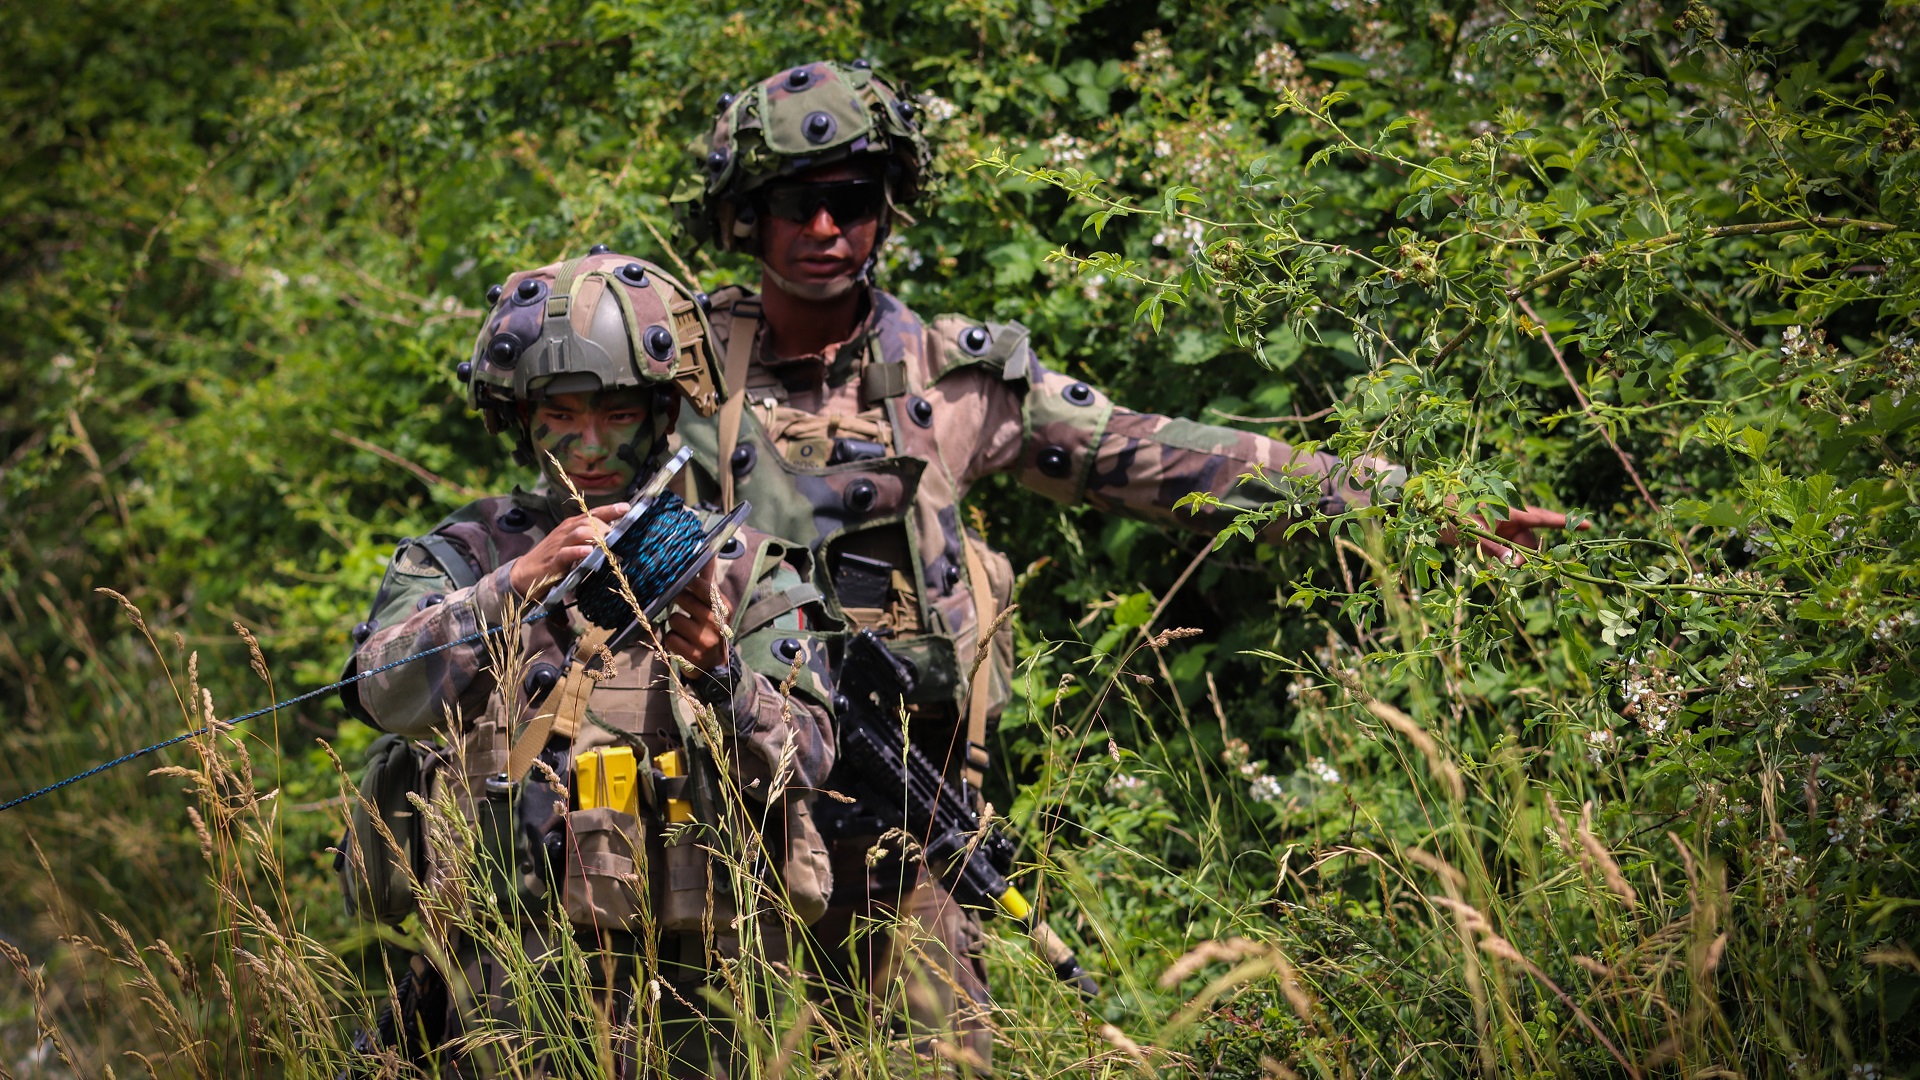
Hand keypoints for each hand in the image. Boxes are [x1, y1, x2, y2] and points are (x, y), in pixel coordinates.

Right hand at [508, 503, 629, 599]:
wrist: (525, 573)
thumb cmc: (553, 558)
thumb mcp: (572, 545)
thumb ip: (589, 540)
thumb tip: (615, 540)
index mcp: (572, 526)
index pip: (592, 513)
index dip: (609, 510)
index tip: (627, 508)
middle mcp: (566, 531)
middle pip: (588, 521)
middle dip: (606, 527)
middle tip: (622, 537)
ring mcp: (559, 545)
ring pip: (579, 533)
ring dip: (596, 537)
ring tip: (609, 543)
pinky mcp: (553, 561)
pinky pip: (566, 553)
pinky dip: (578, 552)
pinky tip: (589, 553)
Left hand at [662, 561, 728, 672]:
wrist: (715, 664)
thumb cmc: (711, 627)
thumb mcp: (715, 605)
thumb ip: (708, 579)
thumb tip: (709, 553)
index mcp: (723, 607)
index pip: (702, 586)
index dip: (687, 581)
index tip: (678, 578)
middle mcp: (717, 623)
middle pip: (683, 599)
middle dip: (679, 603)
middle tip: (686, 610)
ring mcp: (706, 640)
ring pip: (674, 619)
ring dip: (675, 624)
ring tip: (686, 630)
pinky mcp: (693, 656)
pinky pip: (670, 638)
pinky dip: (672, 640)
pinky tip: (682, 643)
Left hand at [1441, 505, 1589, 565]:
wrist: (1425, 508)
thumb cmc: (1447, 511)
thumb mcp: (1469, 529)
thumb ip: (1491, 546)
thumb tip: (1514, 562)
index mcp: (1509, 510)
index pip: (1543, 518)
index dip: (1564, 522)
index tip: (1587, 524)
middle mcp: (1508, 519)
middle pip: (1531, 542)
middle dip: (1526, 557)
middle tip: (1510, 567)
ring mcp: (1500, 529)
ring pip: (1517, 550)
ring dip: (1510, 562)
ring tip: (1492, 565)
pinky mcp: (1489, 537)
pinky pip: (1503, 553)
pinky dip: (1499, 561)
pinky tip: (1485, 563)